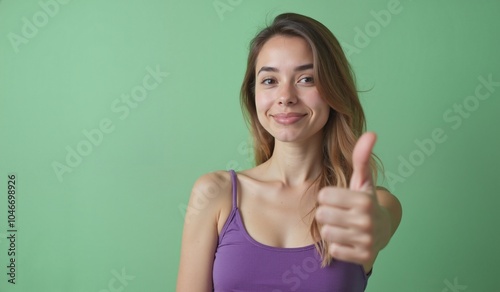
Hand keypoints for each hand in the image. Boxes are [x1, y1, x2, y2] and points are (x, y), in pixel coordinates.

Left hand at [315, 132, 391, 266]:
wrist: (382, 231)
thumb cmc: (364, 202)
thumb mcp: (362, 180)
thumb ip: (361, 157)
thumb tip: (371, 133)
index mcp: (364, 200)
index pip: (323, 196)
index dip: (327, 196)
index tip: (338, 198)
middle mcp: (367, 221)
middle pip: (321, 215)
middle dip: (327, 213)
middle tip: (339, 213)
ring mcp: (366, 240)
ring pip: (326, 233)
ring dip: (331, 229)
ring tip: (343, 225)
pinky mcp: (363, 257)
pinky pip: (333, 250)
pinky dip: (337, 245)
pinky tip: (347, 239)